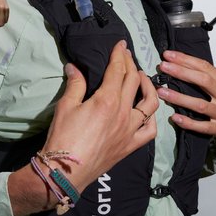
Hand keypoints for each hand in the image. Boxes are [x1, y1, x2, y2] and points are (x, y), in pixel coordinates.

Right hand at [44, 41, 158, 195]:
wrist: (67, 171)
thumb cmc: (63, 136)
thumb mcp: (66, 106)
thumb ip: (75, 84)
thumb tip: (74, 67)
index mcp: (107, 100)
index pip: (117, 70)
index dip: (119, 54)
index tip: (120, 44)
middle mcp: (124, 113)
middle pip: (134, 81)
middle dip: (131, 64)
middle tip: (126, 55)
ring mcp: (130, 130)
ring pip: (150, 103)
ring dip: (148, 86)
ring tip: (141, 77)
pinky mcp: (131, 145)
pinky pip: (150, 130)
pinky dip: (152, 117)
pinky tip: (147, 110)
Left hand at [157, 49, 215, 150]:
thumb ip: (210, 78)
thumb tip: (184, 65)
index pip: (205, 67)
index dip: (185, 60)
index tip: (169, 55)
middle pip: (203, 81)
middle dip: (181, 72)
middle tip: (163, 67)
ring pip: (200, 105)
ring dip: (179, 98)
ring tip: (162, 91)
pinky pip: (202, 127)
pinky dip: (188, 122)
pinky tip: (175, 117)